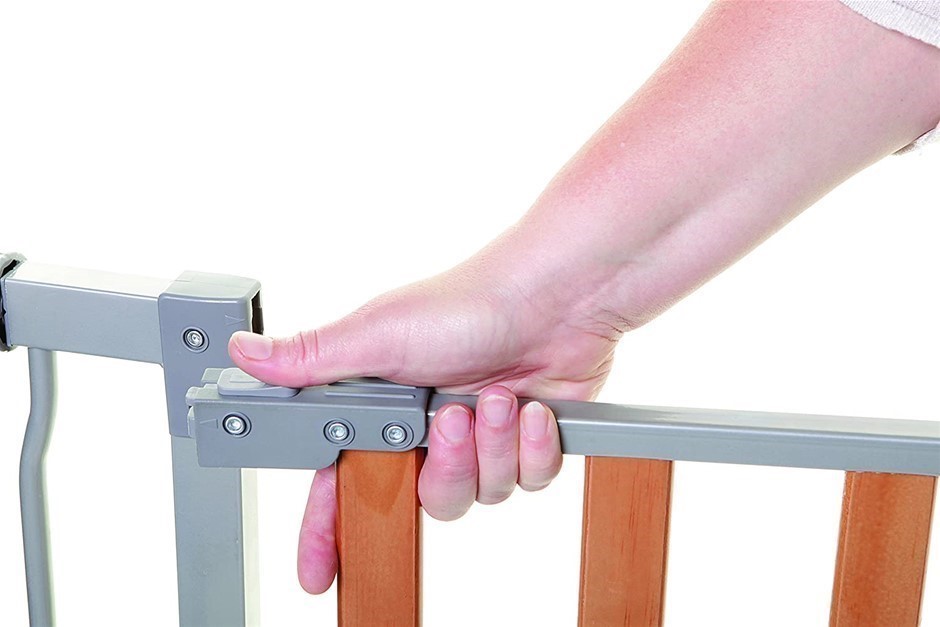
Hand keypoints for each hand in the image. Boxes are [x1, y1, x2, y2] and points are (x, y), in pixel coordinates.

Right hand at [228, 248, 623, 592]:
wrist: (553, 297)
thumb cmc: (468, 304)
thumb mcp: (377, 334)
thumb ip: (311, 360)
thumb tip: (243, 355)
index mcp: (386, 408)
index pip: (344, 480)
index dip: (329, 528)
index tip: (317, 572)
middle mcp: (430, 427)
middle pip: (425, 497)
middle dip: (444, 465)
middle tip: (450, 418)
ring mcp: (479, 436)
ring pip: (480, 494)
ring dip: (491, 446)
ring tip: (498, 397)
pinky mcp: (525, 442)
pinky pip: (526, 481)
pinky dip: (530, 447)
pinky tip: (532, 408)